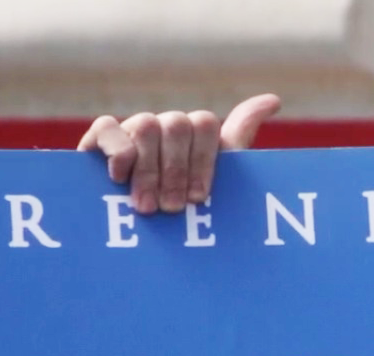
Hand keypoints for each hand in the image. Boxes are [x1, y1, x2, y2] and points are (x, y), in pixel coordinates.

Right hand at [77, 93, 281, 214]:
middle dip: (177, 170)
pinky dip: (118, 152)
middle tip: (173, 209)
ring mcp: (133, 129)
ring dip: (149, 170)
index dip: (205, 162)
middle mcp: (165, 127)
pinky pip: (109, 127)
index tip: (201, 199)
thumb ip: (240, 139)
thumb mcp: (217, 183)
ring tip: (147, 206)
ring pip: (147, 126)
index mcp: (194, 136)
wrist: (132, 237)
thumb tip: (273, 100)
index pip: (206, 124)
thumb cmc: (183, 213)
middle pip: (178, 124)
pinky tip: (119, 178)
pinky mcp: (100, 137)